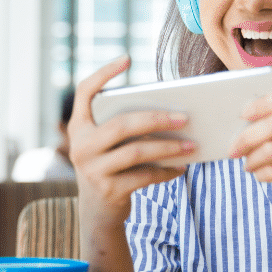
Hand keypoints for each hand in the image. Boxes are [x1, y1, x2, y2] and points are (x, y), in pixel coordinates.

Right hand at [67, 56, 194, 230]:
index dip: (103, 74)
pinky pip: (144, 176)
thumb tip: (170, 113)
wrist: (98, 212)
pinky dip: (166, 172)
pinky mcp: (108, 190)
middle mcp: (81, 146)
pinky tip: (182, 167)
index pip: (84, 92)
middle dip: (157, 119)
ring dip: (168, 148)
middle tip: (184, 117)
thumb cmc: (111, 167)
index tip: (127, 58)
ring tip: (192, 145)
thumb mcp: (107, 145)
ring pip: (136, 151)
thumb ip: (123, 128)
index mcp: (79, 127)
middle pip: (122, 125)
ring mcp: (92, 170)